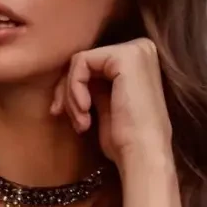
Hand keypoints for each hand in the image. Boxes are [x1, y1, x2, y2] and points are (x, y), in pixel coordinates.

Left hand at [50, 37, 173, 171]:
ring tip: (81, 123)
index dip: (73, 90)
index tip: (70, 117)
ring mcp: (135, 50)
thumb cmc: (126, 141)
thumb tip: (64, 79)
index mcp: (139, 60)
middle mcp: (141, 49)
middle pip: (85, 62)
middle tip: (73, 121)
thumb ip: (93, 86)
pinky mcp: (125, 56)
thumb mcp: (107, 105)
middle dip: (68, 92)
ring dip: (71, 96)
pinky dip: (74, 88)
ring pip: (80, 62)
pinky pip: (81, 62)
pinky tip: (85, 110)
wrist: (143, 157)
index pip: (93, 65)